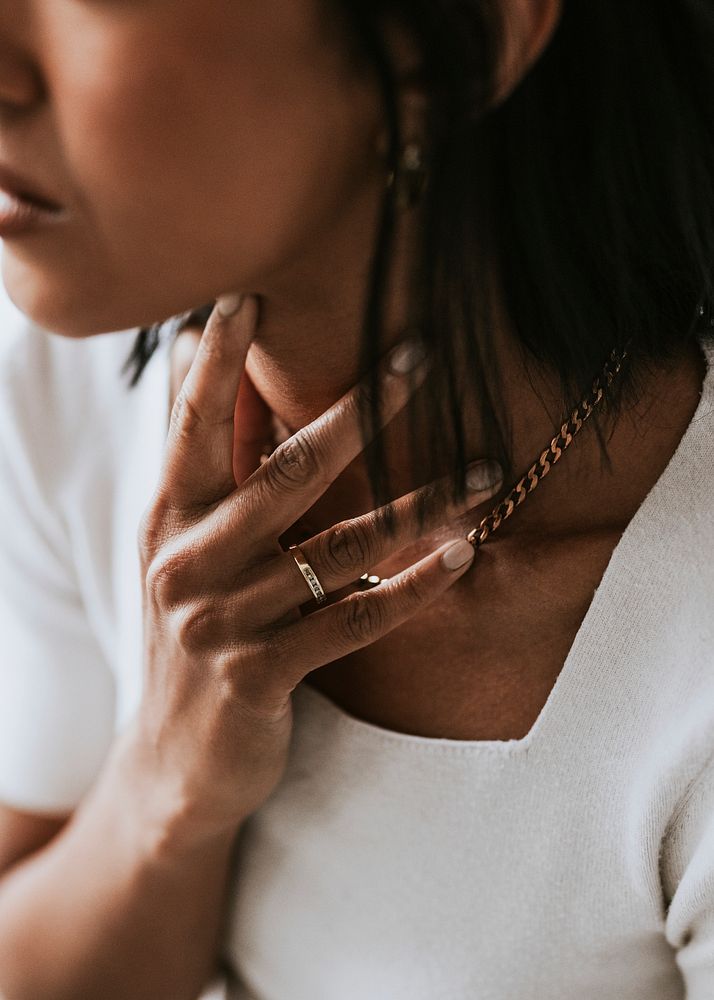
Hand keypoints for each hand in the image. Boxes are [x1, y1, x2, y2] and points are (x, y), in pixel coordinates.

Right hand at [132, 295, 502, 844]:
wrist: (173, 757)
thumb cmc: (192, 628)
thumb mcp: (182, 543)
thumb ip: (206, 460)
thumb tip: (201, 362)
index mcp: (168, 517)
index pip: (196, 424)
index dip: (220, 360)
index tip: (250, 297)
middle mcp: (189, 561)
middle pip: (289, 471)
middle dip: (361, 409)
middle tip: (423, 354)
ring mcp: (224, 621)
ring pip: (341, 549)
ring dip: (421, 503)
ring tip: (486, 467)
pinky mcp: (261, 676)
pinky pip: (354, 621)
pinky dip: (415, 587)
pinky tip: (464, 555)